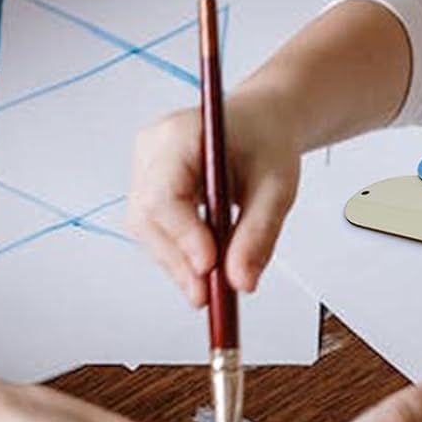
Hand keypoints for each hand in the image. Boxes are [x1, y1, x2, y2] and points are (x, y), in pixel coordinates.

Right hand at [128, 90, 301, 305]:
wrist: (260, 124)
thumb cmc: (267, 144)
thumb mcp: (277, 187)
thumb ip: (259, 234)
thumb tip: (240, 283)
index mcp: (180, 133)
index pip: (164, 193)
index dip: (183, 235)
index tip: (209, 268)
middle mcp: (152, 148)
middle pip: (147, 217)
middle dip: (178, 261)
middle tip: (210, 297)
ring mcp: (144, 168)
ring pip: (147, 230)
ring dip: (178, 264)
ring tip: (212, 290)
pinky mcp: (147, 187)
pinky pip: (154, 230)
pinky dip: (178, 254)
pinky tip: (204, 269)